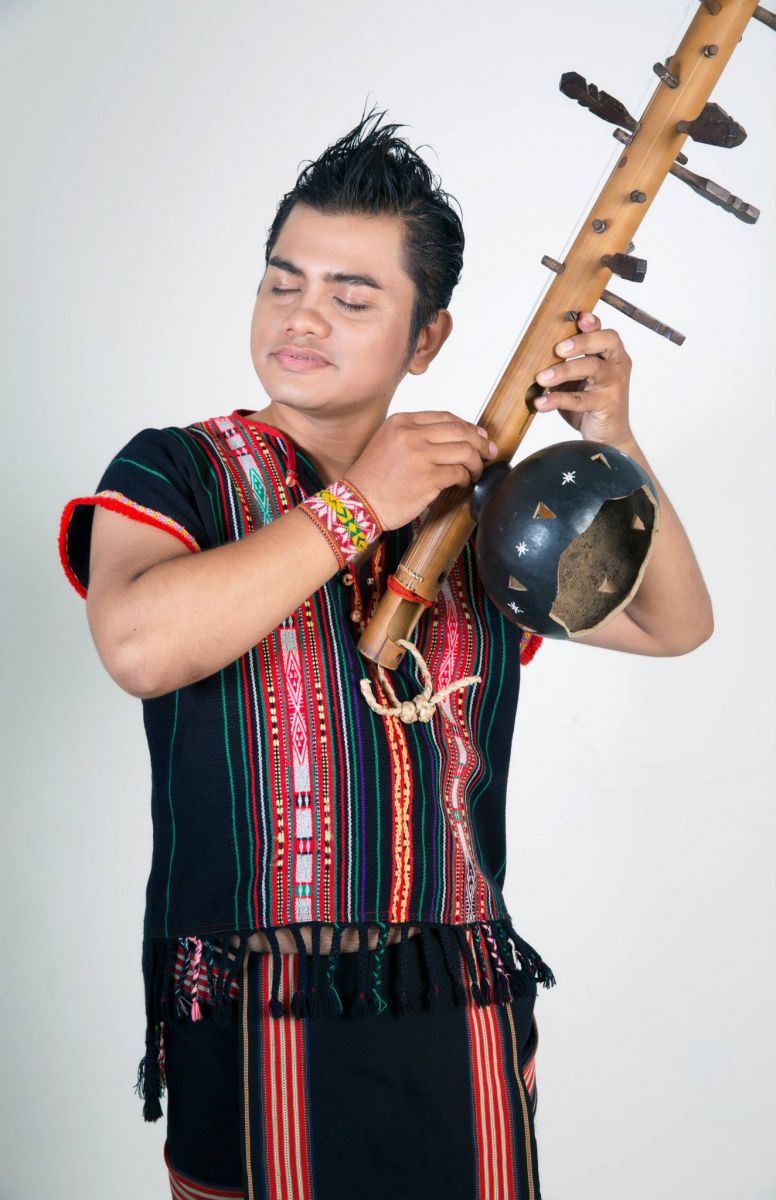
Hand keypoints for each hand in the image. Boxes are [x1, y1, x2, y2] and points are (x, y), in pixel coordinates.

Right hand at [346, 411, 497, 530]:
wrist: (357, 503)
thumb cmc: (372, 479)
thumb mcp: (388, 443)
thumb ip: (415, 435)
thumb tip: (452, 438)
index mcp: (401, 422)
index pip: (445, 417)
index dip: (467, 426)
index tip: (478, 436)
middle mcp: (410, 434)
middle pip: (459, 431)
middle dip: (480, 442)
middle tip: (488, 452)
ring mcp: (419, 455)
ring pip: (464, 450)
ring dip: (476, 462)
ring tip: (476, 471)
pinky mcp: (427, 478)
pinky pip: (458, 472)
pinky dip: (466, 477)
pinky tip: (463, 482)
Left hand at [533, 311, 633, 445]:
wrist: (607, 438)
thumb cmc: (592, 404)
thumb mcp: (578, 380)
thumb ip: (566, 364)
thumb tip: (533, 356)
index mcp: (611, 354)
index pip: (604, 332)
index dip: (592, 324)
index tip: (579, 317)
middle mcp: (617, 365)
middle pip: (605, 342)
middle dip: (581, 342)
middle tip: (558, 349)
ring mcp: (614, 384)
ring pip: (592, 368)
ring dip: (564, 370)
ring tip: (542, 378)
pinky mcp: (607, 405)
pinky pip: (581, 400)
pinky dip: (558, 400)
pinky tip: (541, 403)